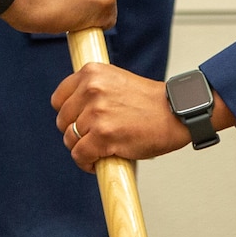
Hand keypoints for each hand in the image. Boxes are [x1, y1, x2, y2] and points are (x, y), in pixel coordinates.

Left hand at [52, 64, 235, 170]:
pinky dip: (87, 163)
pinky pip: (80, 155)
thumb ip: (93, 90)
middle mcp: (91, 89)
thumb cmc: (150, 102)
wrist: (177, 112)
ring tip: (99, 150)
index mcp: (92, 72)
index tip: (77, 122)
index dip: (68, 115)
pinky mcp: (103, 135)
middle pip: (62, 121)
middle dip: (75, 133)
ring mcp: (96, 112)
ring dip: (82, 149)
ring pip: (70, 140)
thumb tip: (72, 111)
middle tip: (93, 138)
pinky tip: (99, 162)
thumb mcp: (116, 81)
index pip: (58, 99)